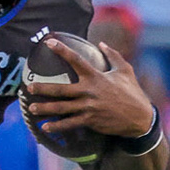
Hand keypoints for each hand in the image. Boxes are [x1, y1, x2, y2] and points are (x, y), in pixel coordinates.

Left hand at [22, 36, 155, 136]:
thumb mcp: (125, 70)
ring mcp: (89, 108)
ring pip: (62, 108)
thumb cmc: (133, 92)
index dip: (62, 50)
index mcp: (96, 77)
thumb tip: (101, 43)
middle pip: (61, 89)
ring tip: (31, 108)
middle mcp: (89, 92)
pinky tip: (45, 127)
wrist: (140, 118)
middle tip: (29, 87)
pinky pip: (70, 124)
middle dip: (43, 88)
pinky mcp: (90, 121)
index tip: (49, 43)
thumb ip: (113, 55)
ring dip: (45, 108)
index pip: (76, 60)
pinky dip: (57, 126)